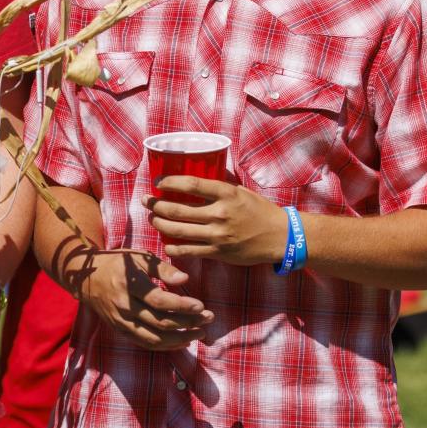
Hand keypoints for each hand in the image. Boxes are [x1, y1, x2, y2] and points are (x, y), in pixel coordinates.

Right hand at [75, 248, 212, 350]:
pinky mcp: (121, 330)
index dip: (182, 306)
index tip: (201, 306)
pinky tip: (182, 341)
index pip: (159, 301)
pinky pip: (146, 343)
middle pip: (161, 321)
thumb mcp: (139, 257)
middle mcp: (124, 306)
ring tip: (200, 333)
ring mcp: (121, 321)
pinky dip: (166, 346)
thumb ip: (163, 269)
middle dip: (188, 323)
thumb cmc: (118, 263)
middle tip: (209, 319)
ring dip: (180, 339)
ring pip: (154, 338)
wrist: (85, 277)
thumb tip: (185, 279)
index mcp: (129, 285)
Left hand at [148, 177, 287, 266]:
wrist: (280, 237)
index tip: (158, 182)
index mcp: (226, 193)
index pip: (191, 184)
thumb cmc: (260, 210)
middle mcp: (219, 213)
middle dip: (156, 205)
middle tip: (146, 201)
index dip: (170, 181)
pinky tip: (166, 243)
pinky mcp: (218, 252)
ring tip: (152, 218)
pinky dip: (173, 247)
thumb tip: (197, 176)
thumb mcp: (241, 192)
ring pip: (178, 230)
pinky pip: (189, 251)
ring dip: (159, 224)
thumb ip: (219, 187)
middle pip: (177, 209)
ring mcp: (218, 234)